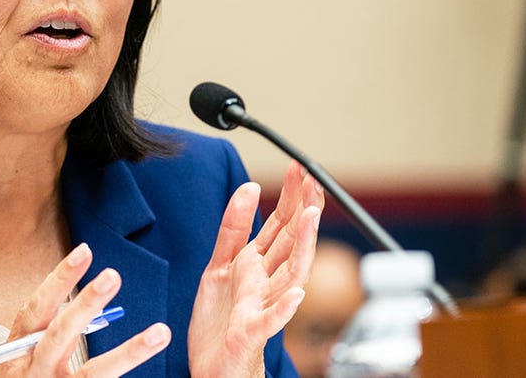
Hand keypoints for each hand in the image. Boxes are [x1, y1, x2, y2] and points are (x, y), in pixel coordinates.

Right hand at [0, 243, 170, 376]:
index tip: (84, 251)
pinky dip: (122, 369)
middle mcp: (33, 368)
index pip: (39, 307)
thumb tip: (95, 299)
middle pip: (61, 333)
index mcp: (20, 346)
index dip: (60, 279)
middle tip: (112, 276)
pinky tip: (147, 355)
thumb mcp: (24, 354)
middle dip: (86, 304)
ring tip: (160, 333)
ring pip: (93, 373)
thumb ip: (49, 330)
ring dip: (130, 353)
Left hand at [187, 162, 323, 377]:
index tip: (300, 167)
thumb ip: (233, 229)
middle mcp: (266, 283)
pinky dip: (284, 308)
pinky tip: (296, 295)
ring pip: (289, 275)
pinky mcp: (250, 332)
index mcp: (257, 266)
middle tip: (314, 180)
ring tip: (311, 219)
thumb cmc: (220, 321)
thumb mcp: (220, 266)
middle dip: (303, 210)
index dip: (290, 196)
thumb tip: (249, 187)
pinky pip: (270, 320)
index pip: (280, 225)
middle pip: (291, 243)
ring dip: (302, 248)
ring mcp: (261, 307)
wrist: (212, 367)